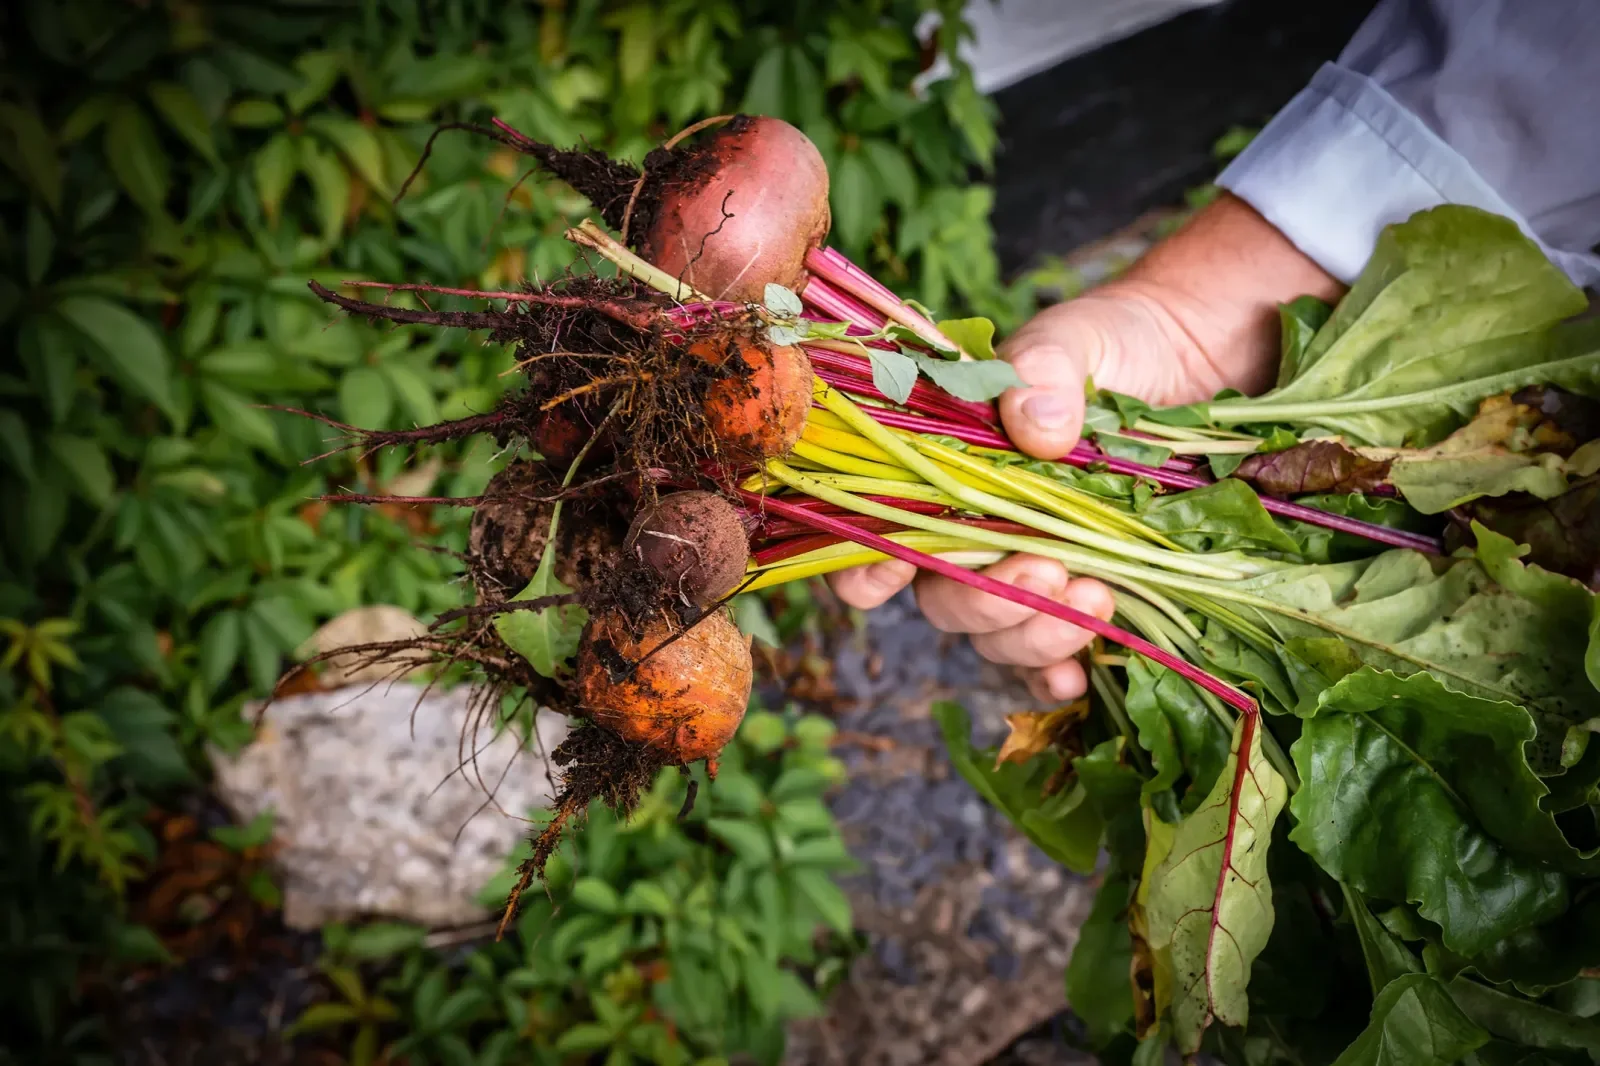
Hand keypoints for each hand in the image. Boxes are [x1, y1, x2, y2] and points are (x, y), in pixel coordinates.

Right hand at [829, 194, 1342, 700]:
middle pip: (940, 599)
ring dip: (1034, 633)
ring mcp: (1024, 569)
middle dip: (986, 599)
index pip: (874, 531)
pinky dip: (1054, 675)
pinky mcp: (1081, 597)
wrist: (1197, 360)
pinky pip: (1048, 662)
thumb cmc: (1115, 342)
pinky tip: (1080, 674)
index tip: (892, 571)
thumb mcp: (1076, 338)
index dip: (863, 565)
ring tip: (1095, 596)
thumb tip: (1033, 422)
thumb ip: (1042, 369)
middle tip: (1048, 571)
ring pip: (994, 637)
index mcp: (940, 468)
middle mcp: (970, 529)